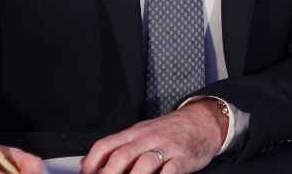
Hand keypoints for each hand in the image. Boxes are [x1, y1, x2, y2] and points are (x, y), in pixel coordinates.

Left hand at [82, 99, 228, 173]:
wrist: (203, 122)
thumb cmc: (170, 131)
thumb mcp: (141, 133)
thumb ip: (117, 147)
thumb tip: (88, 162)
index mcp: (134, 133)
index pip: (105, 145)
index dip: (92, 163)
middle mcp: (147, 139)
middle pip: (122, 156)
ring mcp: (166, 148)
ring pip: (144, 164)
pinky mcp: (182, 158)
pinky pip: (169, 171)